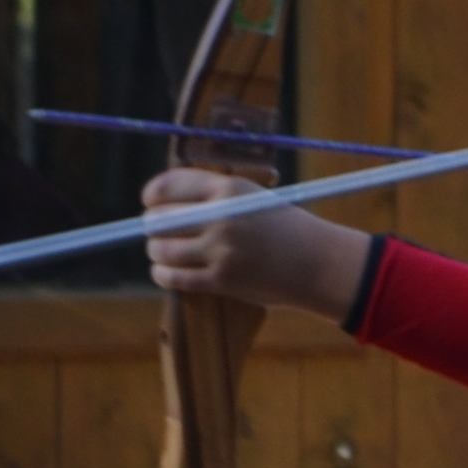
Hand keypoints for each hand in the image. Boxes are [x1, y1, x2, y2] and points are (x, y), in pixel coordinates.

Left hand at [143, 168, 371, 318]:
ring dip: (156, 251)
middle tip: (155, 229)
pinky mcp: (222, 280)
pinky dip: (162, 274)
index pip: (169, 187)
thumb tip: (162, 202)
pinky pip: (175, 277)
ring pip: (162, 250)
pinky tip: (164, 271)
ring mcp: (221, 250)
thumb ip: (212, 195)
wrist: (317, 262)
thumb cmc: (283, 227)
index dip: (152, 195)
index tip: (150, 201)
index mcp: (229, 189)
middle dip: (151, 225)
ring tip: (160, 251)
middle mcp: (221, 217)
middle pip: (159, 219)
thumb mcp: (251, 196)